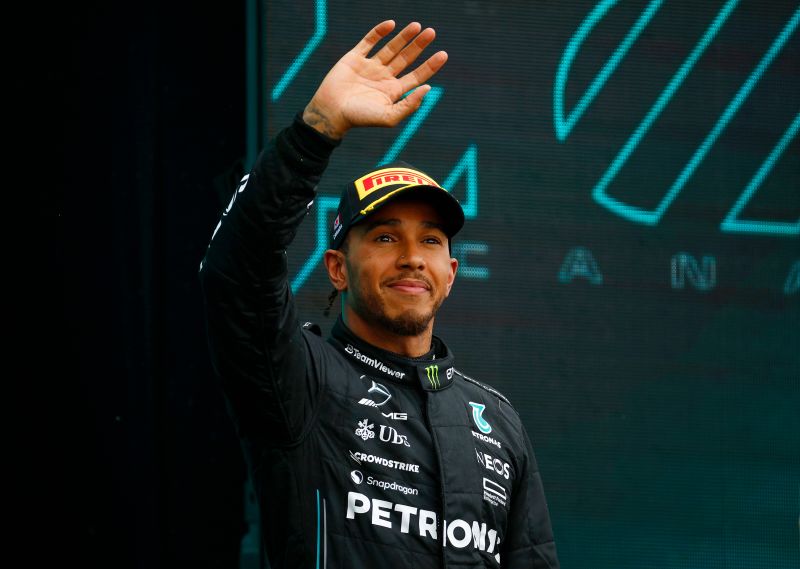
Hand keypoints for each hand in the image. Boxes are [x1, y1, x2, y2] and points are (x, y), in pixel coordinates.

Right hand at [302, 20, 447, 139]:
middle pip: (406, 58)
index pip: (417, 76)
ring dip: (404, 37)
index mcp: (393, 91)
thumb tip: (428, 88)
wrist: (331, 112)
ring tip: (417, 25)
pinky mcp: (354, 58)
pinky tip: (391, 25)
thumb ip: (409, 105)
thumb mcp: (388, 117)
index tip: (443, 54)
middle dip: (419, 46)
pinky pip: (369, 41)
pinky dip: (379, 32)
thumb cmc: (360, 118)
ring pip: (391, 47)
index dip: (430, 65)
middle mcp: (384, 77)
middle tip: (432, 32)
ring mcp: (369, 66)